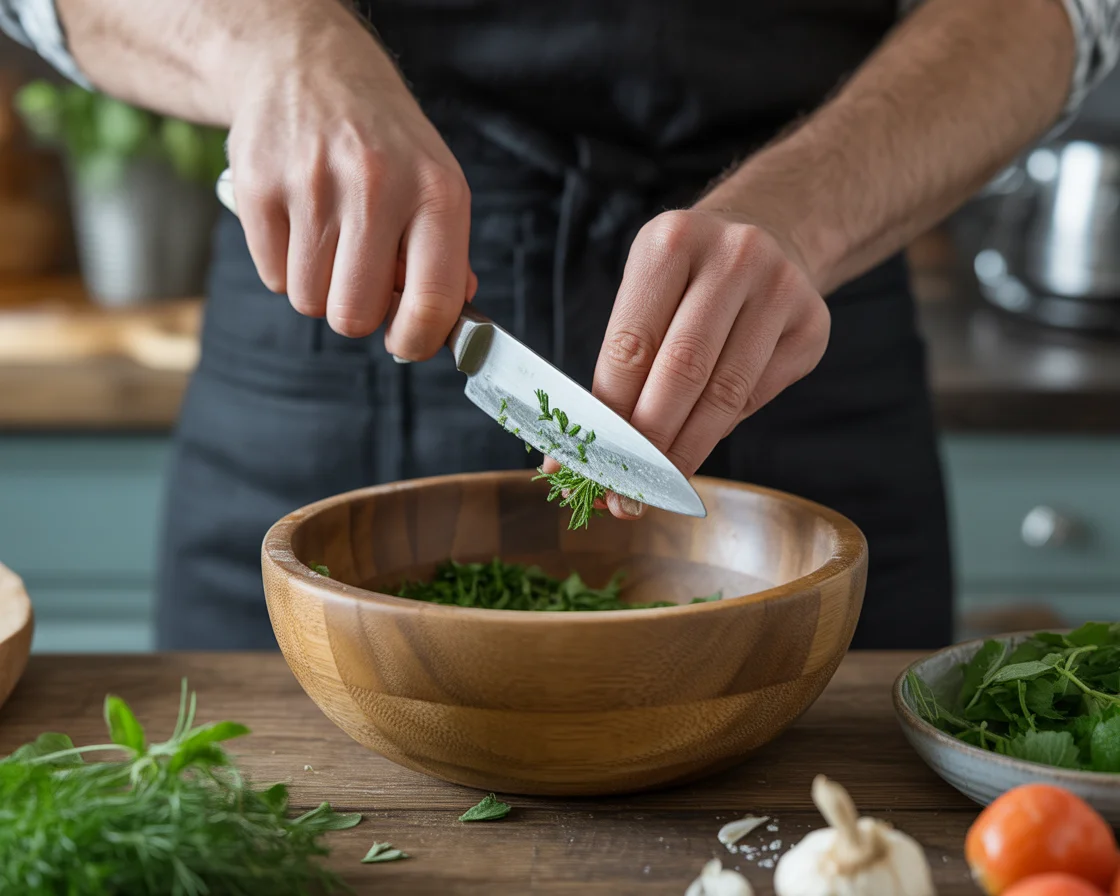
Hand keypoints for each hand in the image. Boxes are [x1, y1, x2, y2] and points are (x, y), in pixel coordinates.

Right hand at [225, 7, 474, 356]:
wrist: (308, 66)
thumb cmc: (383, 142)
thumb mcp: (435, 183)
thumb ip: (447, 257)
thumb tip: (444, 322)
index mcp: (437, 194)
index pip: (432, 302)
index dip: (417, 341)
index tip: (406, 342)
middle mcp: (377, 187)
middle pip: (355, 315)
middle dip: (358, 313)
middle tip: (362, 281)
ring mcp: (312, 186)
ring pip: (310, 302)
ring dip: (320, 288)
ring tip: (331, 241)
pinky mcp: (258, 188)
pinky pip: (273, 278)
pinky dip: (286, 266)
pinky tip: (300, 224)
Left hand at [592, 207, 830, 518]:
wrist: (768, 235)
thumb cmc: (686, 281)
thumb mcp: (644, 295)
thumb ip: (619, 367)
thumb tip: (581, 456)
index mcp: (672, 241)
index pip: (631, 346)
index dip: (609, 413)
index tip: (592, 463)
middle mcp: (734, 256)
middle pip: (682, 371)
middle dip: (649, 442)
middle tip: (626, 490)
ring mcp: (782, 288)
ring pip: (725, 393)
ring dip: (687, 450)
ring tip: (658, 487)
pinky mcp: (813, 324)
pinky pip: (758, 396)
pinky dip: (722, 429)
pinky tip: (698, 444)